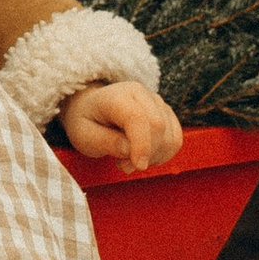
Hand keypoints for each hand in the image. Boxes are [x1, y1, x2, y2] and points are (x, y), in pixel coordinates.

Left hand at [59, 80, 182, 170]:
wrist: (92, 107)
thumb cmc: (86, 122)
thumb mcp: (83, 135)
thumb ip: (104, 142)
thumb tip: (129, 150)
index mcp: (116, 96)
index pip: (137, 118)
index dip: (142, 145)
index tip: (138, 166)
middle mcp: (141, 94)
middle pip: (158, 127)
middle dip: (145, 154)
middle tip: (122, 164)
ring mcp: (157, 102)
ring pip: (170, 137)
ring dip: (153, 157)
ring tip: (129, 158)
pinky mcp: (167, 114)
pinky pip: (175, 140)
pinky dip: (162, 154)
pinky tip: (143, 154)